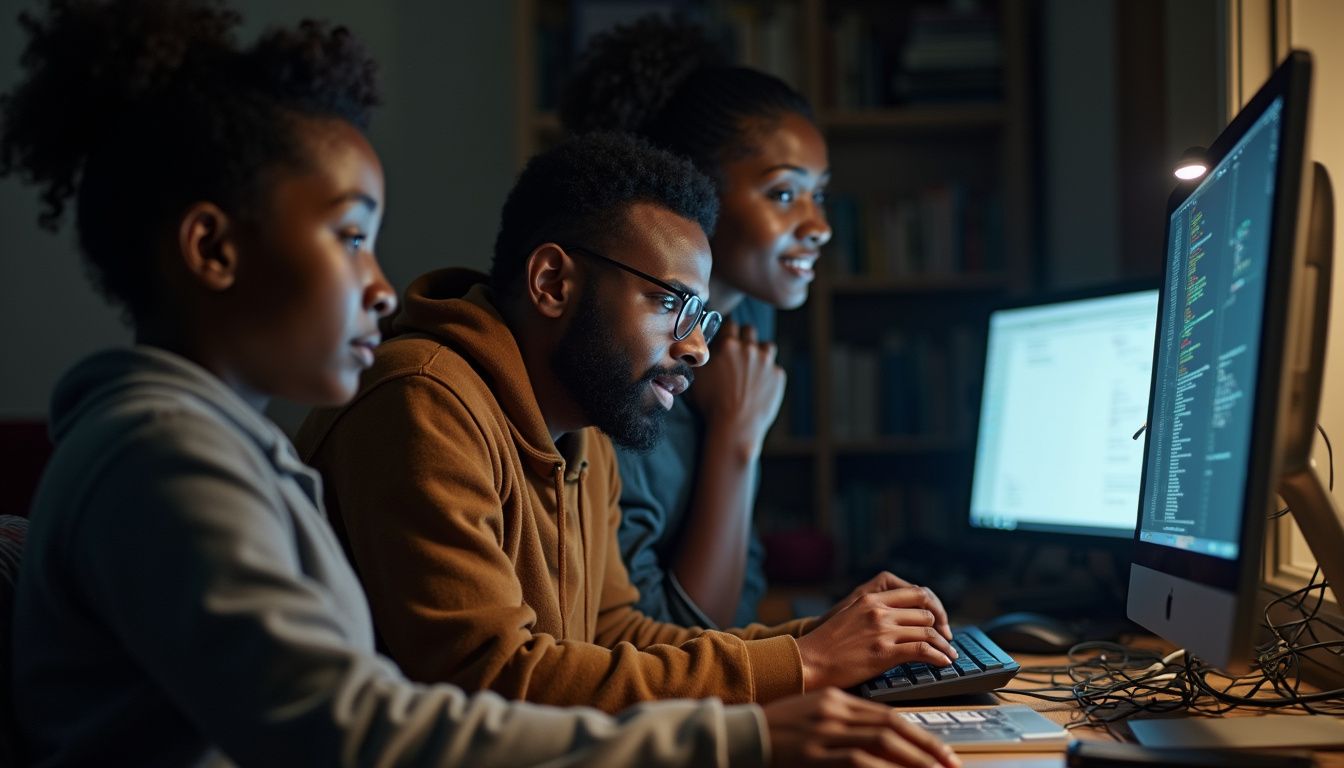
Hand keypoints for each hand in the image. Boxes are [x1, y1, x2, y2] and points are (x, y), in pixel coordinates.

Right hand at [687, 321, 785, 448]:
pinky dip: (769, 374)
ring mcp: (767, 362)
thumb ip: (699, 357)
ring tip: (753, 366)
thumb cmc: (711, 405)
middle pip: (749, 330)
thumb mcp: (696, 377)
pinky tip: (760, 385)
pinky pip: (775, 368)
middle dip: (744, 338)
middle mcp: (749, 349)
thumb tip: (695, 348)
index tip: (727, 339)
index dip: (728, 332)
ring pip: (767, 346)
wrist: (735, 427)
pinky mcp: (778, 376)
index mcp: (728, 345)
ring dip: (760, 352)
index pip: (730, 325)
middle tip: (739, 352)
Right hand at [763, 688, 960, 767]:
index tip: (940, 752)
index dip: (919, 734)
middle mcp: (834, 711)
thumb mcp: (813, 718)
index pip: (888, 715)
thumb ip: (844, 724)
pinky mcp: (814, 753)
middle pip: (892, 726)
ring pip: (882, 742)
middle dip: (926, 747)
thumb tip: (880, 744)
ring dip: (914, 760)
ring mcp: (823, 731)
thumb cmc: (775, 730)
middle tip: (950, 764)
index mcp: (836, 700)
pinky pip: (859, 761)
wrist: (738, 735)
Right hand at [795, 586, 957, 690]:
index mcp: (870, 597)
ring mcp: (882, 630)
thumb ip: (873, 611)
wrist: (808, 661)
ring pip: (928, 631)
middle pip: (926, 611)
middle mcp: (878, 610)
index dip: (934, 606)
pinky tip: (943, 663)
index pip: (916, 592)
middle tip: (946, 639)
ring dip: (944, 644)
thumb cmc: (826, 644)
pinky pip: (923, 650)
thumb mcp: (849, 614)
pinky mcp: (884, 652)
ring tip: (949, 654)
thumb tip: (898, 619)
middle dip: (942, 626)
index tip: (938, 620)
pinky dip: (939, 656)